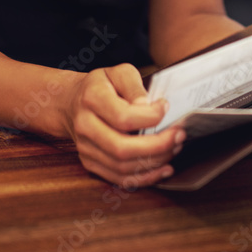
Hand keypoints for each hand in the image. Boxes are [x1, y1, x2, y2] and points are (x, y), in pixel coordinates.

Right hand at [62, 63, 184, 186]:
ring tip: (175, 148)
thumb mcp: (118, 72)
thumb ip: (134, 86)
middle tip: (179, 135)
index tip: (166, 107)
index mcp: (92, 98)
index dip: (150, 117)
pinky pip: (119, 178)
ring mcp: (86, 148)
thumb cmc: (102, 85)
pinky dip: (144, 178)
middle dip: (157, 145)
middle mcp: (85, 126)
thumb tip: (148, 106)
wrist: (72, 102)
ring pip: (122, 166)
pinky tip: (163, 168)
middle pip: (122, 147)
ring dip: (154, 161)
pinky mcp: (90, 163)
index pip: (122, 117)